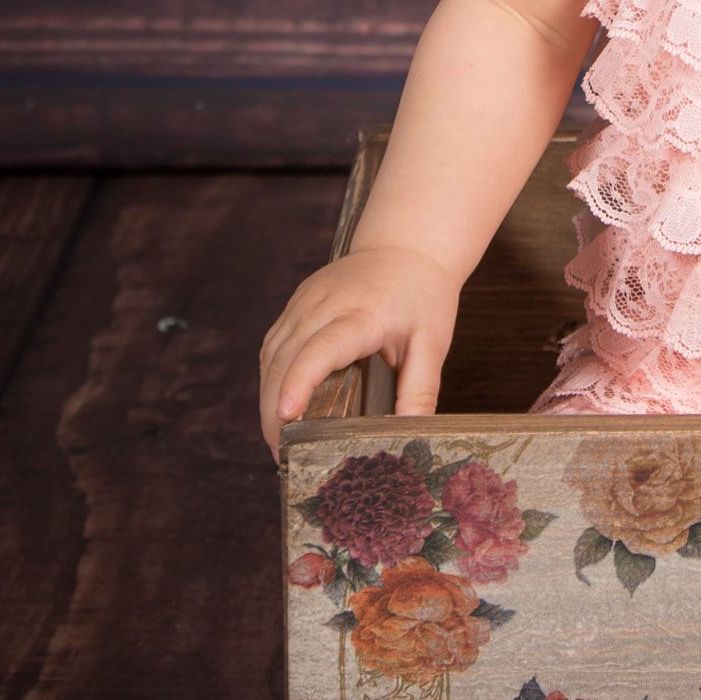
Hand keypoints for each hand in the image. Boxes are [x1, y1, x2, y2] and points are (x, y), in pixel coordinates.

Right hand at [258, 244, 459, 456]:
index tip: (285, 415)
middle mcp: (325, 304)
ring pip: (272, 354)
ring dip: (267, 397)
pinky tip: (278, 404)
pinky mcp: (297, 303)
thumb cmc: (422, 294)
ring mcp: (305, 301)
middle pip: (285, 359)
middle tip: (283, 454)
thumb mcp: (433, 342)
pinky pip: (274, 343)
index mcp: (362, 314)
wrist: (407, 244)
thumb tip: (412, 433)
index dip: (300, 383)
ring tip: (278, 440)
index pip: (321, 349)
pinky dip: (271, 377)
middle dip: (275, 410)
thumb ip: (420, 389)